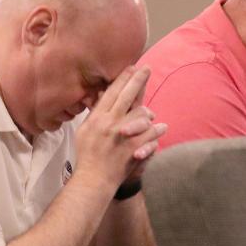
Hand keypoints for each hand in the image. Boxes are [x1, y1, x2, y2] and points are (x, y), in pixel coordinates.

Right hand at [74, 66, 166, 188]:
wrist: (94, 178)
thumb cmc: (88, 155)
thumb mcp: (84, 130)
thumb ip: (95, 113)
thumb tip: (101, 95)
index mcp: (97, 117)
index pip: (111, 92)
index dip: (123, 78)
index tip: (132, 67)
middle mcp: (110, 122)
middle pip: (127, 95)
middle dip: (138, 79)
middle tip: (147, 68)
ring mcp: (123, 134)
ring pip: (143, 112)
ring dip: (148, 113)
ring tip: (151, 116)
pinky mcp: (135, 146)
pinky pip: (152, 131)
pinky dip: (158, 129)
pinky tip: (162, 128)